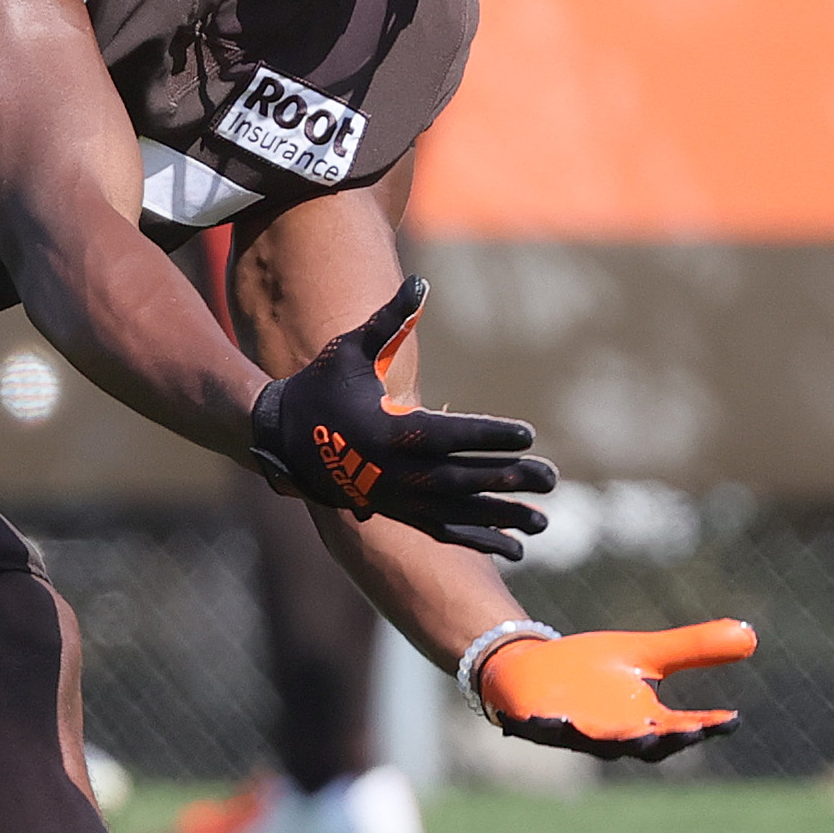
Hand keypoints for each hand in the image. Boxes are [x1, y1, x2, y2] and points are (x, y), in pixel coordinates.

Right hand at [251, 275, 555, 559]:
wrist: (281, 438)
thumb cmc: (320, 386)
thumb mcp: (350, 350)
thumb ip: (389, 320)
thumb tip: (421, 282)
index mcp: (388, 431)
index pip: (449, 436)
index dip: (489, 435)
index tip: (529, 435)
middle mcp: (394, 472)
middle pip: (461, 479)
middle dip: (507, 479)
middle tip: (552, 477)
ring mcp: (396, 498)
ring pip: (457, 513)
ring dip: (501, 518)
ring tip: (544, 524)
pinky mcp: (396, 512)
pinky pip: (442, 531)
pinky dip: (477, 541)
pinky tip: (513, 550)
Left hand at [477, 620, 757, 760]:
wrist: (531, 670)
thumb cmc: (593, 669)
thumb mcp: (645, 653)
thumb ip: (692, 648)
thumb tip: (750, 636)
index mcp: (644, 722)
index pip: (682, 729)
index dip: (706, 727)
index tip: (730, 719)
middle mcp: (613, 735)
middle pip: (645, 744)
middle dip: (665, 739)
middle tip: (687, 733)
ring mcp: (575, 733)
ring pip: (599, 743)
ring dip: (617, 741)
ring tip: (640, 734)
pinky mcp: (537, 725)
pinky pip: (544, 731)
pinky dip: (551, 728)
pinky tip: (558, 721)